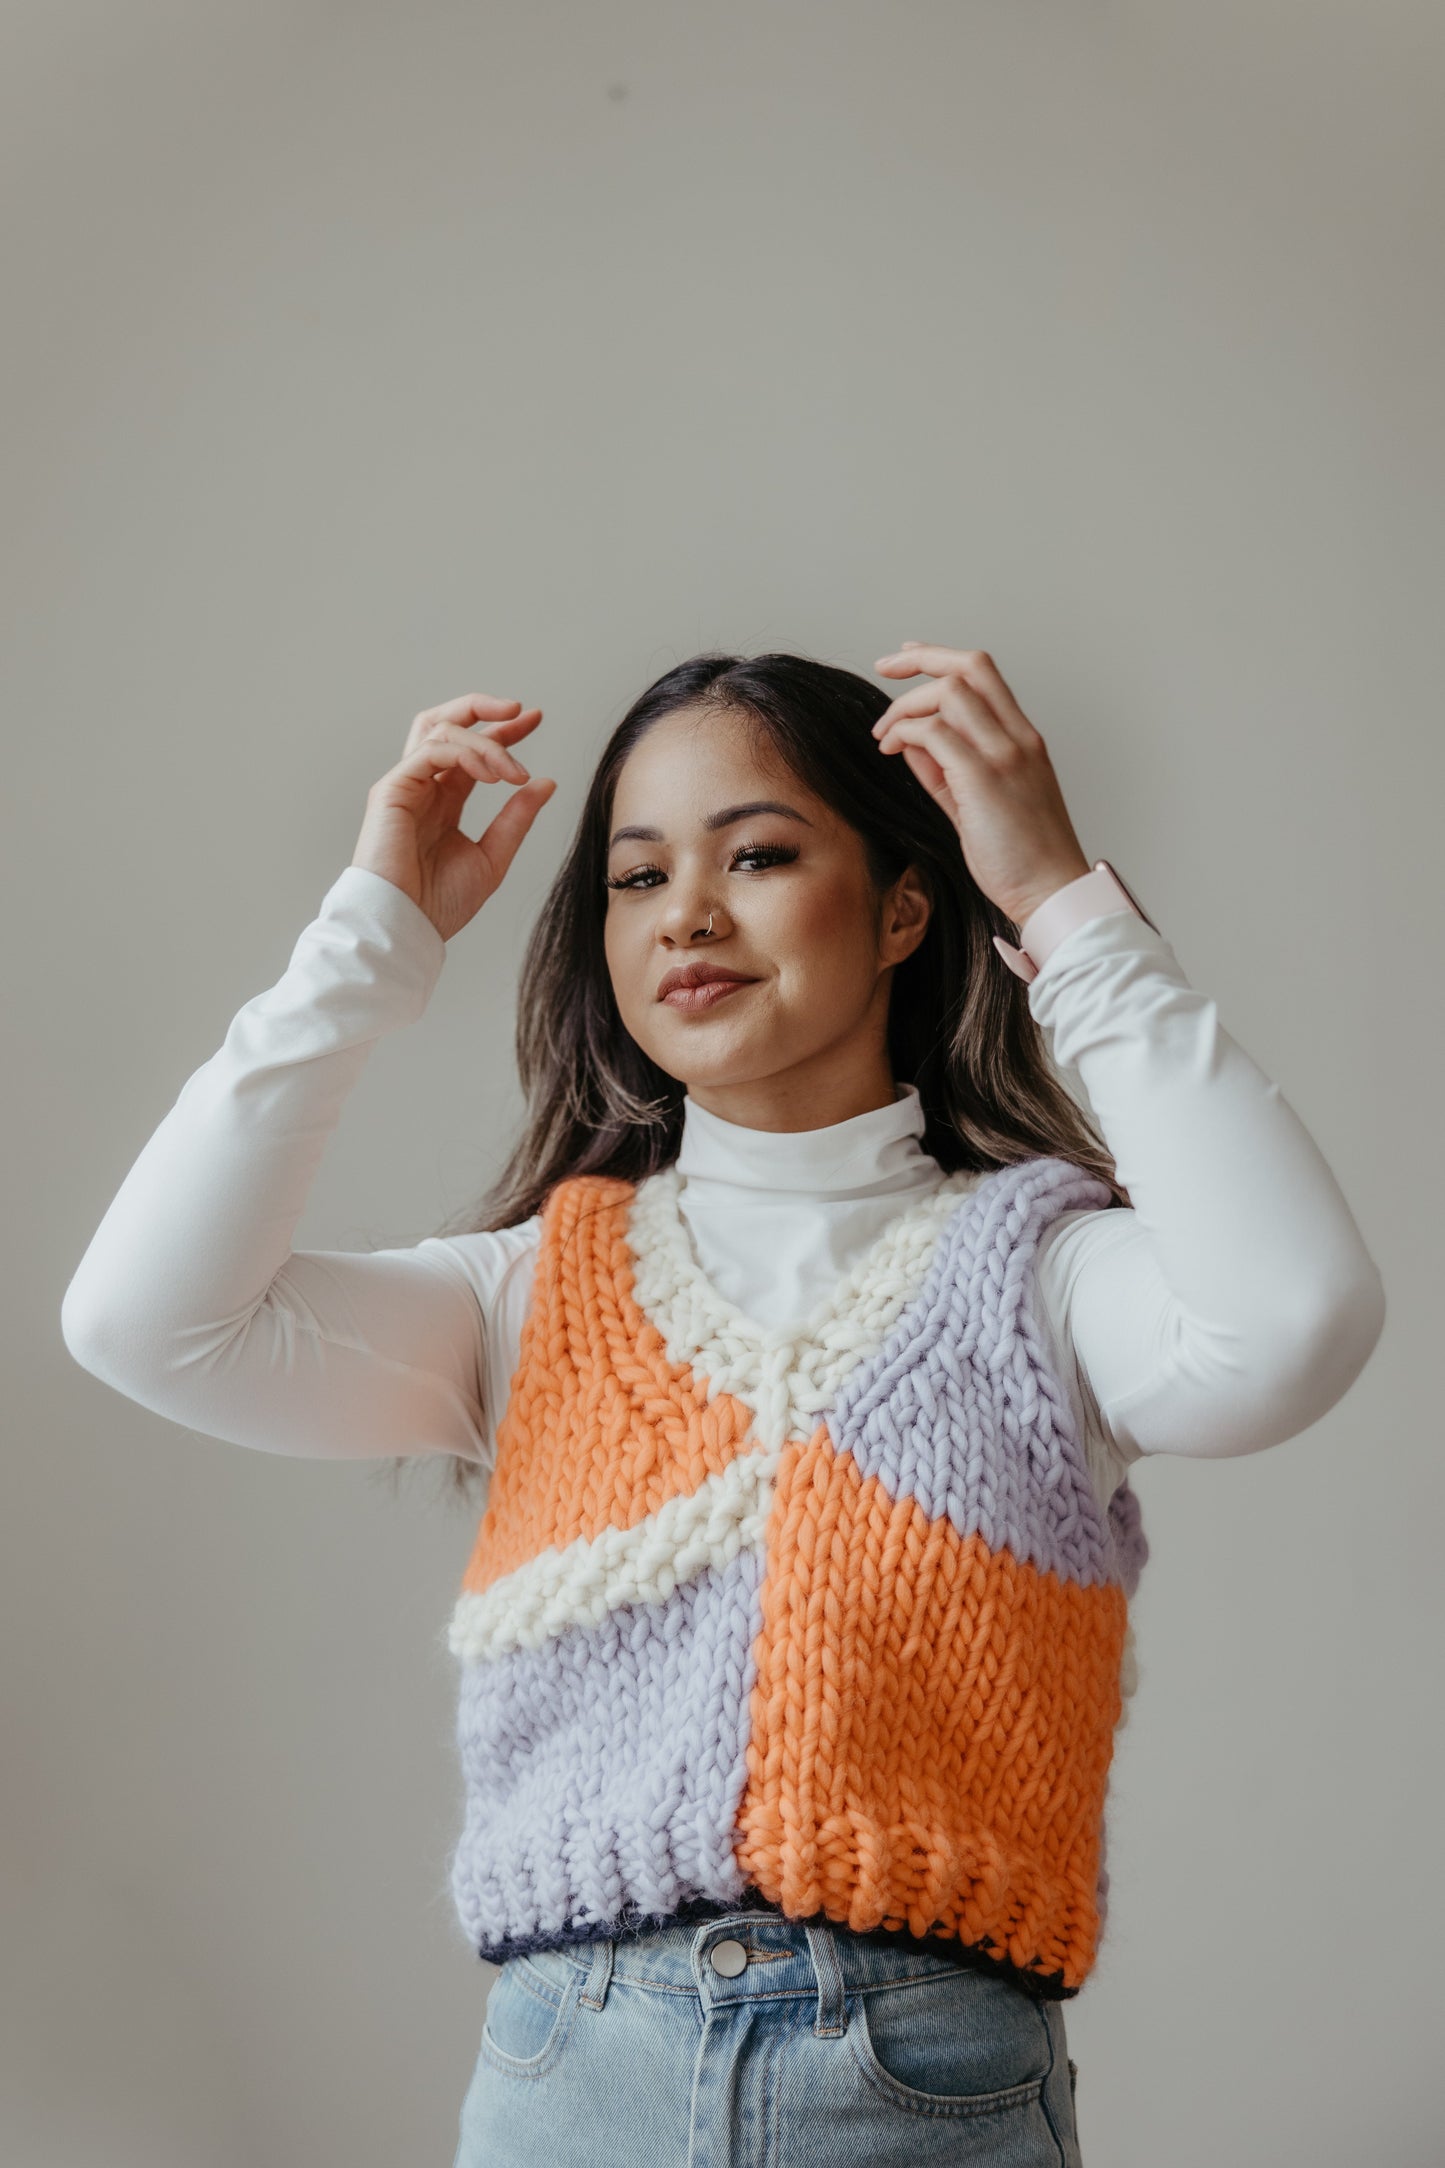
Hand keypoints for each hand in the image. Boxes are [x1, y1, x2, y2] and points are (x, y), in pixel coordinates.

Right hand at [351, 694, 555, 940]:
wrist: (405, 926)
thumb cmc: (438, 903)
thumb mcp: (492, 857)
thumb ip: (516, 819)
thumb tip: (544, 783)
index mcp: (444, 801)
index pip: (472, 751)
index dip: (503, 731)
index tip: (535, 719)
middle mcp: (423, 787)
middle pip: (447, 725)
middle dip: (483, 709)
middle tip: (523, 712)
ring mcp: (405, 785)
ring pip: (442, 732)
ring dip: (486, 744)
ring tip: (515, 772)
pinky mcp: (391, 790)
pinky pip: (431, 751)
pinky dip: (466, 754)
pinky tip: (492, 774)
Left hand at [873, 643, 1090, 927]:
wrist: (1052, 893)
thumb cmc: (1021, 860)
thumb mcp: (978, 805)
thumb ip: (946, 770)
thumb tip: (911, 743)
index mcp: (1023, 740)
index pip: (984, 674)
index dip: (940, 657)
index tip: (907, 656)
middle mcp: (1018, 738)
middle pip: (970, 666)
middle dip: (920, 659)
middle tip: (882, 667)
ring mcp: (1005, 756)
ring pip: (951, 692)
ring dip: (906, 706)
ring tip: (884, 735)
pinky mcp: (984, 779)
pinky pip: (936, 733)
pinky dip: (906, 734)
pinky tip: (892, 750)